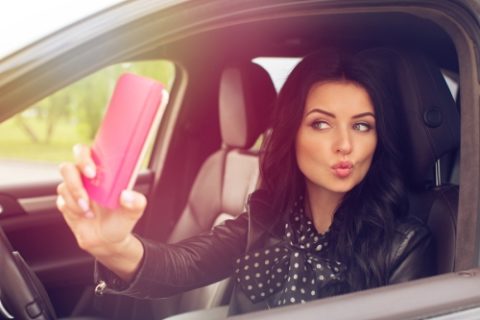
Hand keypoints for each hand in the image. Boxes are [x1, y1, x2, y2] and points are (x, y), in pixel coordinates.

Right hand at [57, 144, 145, 276]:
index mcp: (102, 172)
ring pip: (63, 187)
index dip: (84, 157)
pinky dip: (73, 210)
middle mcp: (85, 178)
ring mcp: (74, 190)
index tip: (92, 172)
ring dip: (76, 201)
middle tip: (86, 197)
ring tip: (90, 212)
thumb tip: (127, 195)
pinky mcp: (65, 203)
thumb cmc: (121, 219)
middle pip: (67, 168)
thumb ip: (136, 202)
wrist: (108, 240)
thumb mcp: (134, 211)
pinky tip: (85, 215)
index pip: (86, 153)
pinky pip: (61, 202)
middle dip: (74, 181)